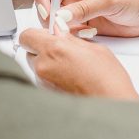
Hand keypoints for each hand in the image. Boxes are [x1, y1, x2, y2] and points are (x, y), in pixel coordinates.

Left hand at [18, 27, 138, 99]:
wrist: (111, 107)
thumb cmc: (107, 80)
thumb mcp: (93, 48)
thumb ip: (70, 38)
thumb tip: (60, 31)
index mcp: (54, 49)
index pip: (27, 35)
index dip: (37, 33)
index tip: (49, 33)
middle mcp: (44, 67)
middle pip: (30, 51)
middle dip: (43, 47)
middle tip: (62, 47)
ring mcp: (44, 83)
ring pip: (36, 65)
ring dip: (48, 61)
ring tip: (70, 64)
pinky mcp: (47, 94)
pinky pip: (43, 78)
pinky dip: (52, 74)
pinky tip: (71, 76)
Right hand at [34, 0, 138, 37]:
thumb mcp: (108, 0)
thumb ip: (84, 8)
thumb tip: (60, 16)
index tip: (46, 10)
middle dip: (48, 14)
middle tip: (56, 28)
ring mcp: (77, 5)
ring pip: (54, 16)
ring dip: (58, 27)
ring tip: (73, 33)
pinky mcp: (82, 21)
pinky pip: (65, 29)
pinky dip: (69, 35)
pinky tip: (86, 34)